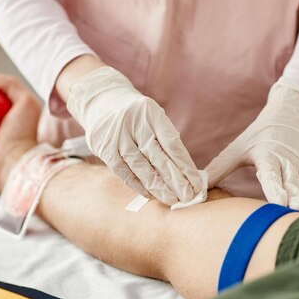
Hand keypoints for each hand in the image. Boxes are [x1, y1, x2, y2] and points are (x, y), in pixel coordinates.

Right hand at [64, 66, 202, 204]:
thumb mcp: (153, 116)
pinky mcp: (104, 148)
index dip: (185, 166)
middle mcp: (134, 123)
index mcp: (152, 114)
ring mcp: (117, 136)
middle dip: (175, 180)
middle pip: (157, 157)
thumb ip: (166, 139)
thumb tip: (185, 172)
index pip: (172, 144)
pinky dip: (136, 184)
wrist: (101, 99)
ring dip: (157, 186)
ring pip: (140, 166)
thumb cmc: (137, 115)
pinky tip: (149, 194)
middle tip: (187, 197)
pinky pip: (122, 171)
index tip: (196, 184)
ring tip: (171, 199)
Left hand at [206, 79, 298, 213]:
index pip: (272, 175)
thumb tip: (196, 190)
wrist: (293, 116)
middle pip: (296, 184)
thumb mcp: (237, 148)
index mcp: (269, 155)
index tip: (281, 203)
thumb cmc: (259, 136)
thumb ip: (218, 168)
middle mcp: (290, 163)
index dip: (276, 189)